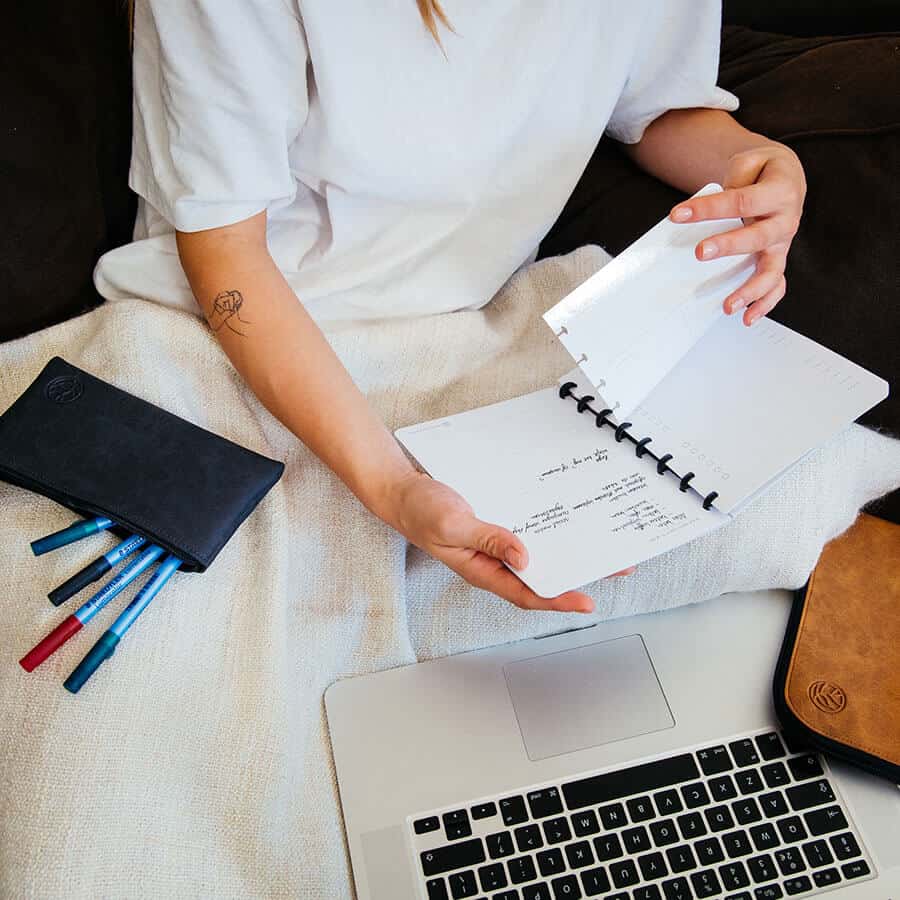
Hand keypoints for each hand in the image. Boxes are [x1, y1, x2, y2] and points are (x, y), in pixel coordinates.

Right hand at [388, 471, 634, 612]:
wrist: (403, 491)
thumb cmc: (420, 511)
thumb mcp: (452, 523)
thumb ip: (488, 539)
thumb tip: (524, 557)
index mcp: (482, 570)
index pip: (526, 593)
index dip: (557, 599)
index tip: (587, 600)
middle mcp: (494, 562)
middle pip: (541, 576)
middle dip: (578, 574)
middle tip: (615, 567)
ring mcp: (496, 546)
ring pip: (540, 555)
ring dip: (569, 552)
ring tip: (602, 546)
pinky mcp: (497, 528)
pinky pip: (530, 534)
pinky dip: (551, 531)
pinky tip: (567, 524)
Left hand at [669, 144, 805, 325]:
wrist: (785, 176)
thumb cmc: (762, 172)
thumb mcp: (750, 161)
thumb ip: (734, 179)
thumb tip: (706, 207)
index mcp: (780, 192)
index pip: (741, 201)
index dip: (708, 208)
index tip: (678, 214)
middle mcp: (785, 221)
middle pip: (757, 237)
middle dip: (728, 246)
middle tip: (700, 253)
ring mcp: (782, 244)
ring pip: (770, 270)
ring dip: (749, 290)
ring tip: (727, 306)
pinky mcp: (777, 259)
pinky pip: (776, 285)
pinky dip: (765, 304)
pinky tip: (747, 317)